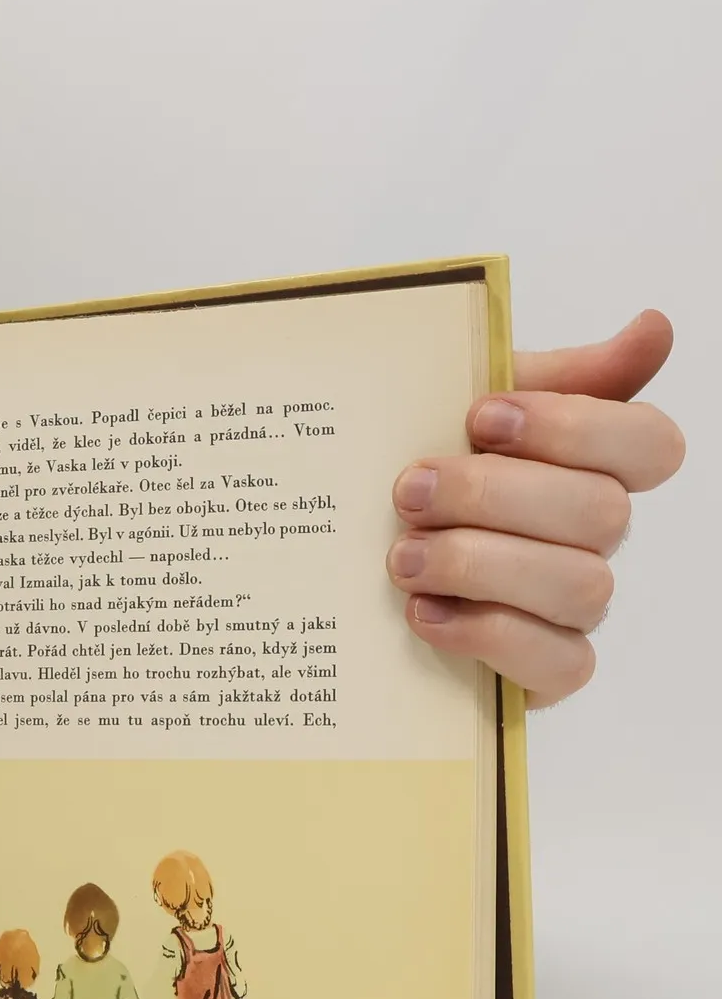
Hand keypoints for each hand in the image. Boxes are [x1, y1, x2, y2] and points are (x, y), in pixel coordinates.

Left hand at [386, 310, 684, 706]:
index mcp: (587, 467)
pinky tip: (423, 613)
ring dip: (482, 565)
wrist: (344, 568)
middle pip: (601, 514)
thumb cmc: (416, 483)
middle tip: (409, 491)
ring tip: (401, 557)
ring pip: (580, 585)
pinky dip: (487, 635)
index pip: (649, 444)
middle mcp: (594, 538)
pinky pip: (560, 663)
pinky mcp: (546, 670)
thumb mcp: (454, 411)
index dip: (575, 427)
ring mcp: (574, 607)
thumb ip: (541, 374)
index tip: (482, 415)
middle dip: (495, 496)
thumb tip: (655, 328)